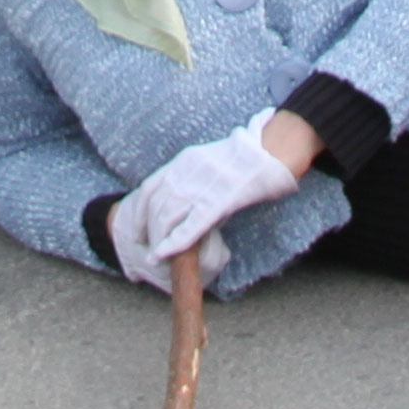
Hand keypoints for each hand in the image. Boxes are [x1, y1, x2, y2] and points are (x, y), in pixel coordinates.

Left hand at [113, 114, 304, 287]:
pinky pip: (191, 224)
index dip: (138, 212)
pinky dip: (174, 242)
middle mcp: (187, 171)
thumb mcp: (213, 162)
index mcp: (185, 161)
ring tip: (155, 258)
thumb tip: (187, 206)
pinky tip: (164, 254)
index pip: (148, 188)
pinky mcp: (219, 200)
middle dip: (145, 230)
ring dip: (157, 239)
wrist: (274, 149)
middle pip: (154, 205)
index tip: (135, 229)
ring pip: (166, 216)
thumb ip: (196, 179)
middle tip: (143, 249)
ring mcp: (202, 186)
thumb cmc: (250, 157)